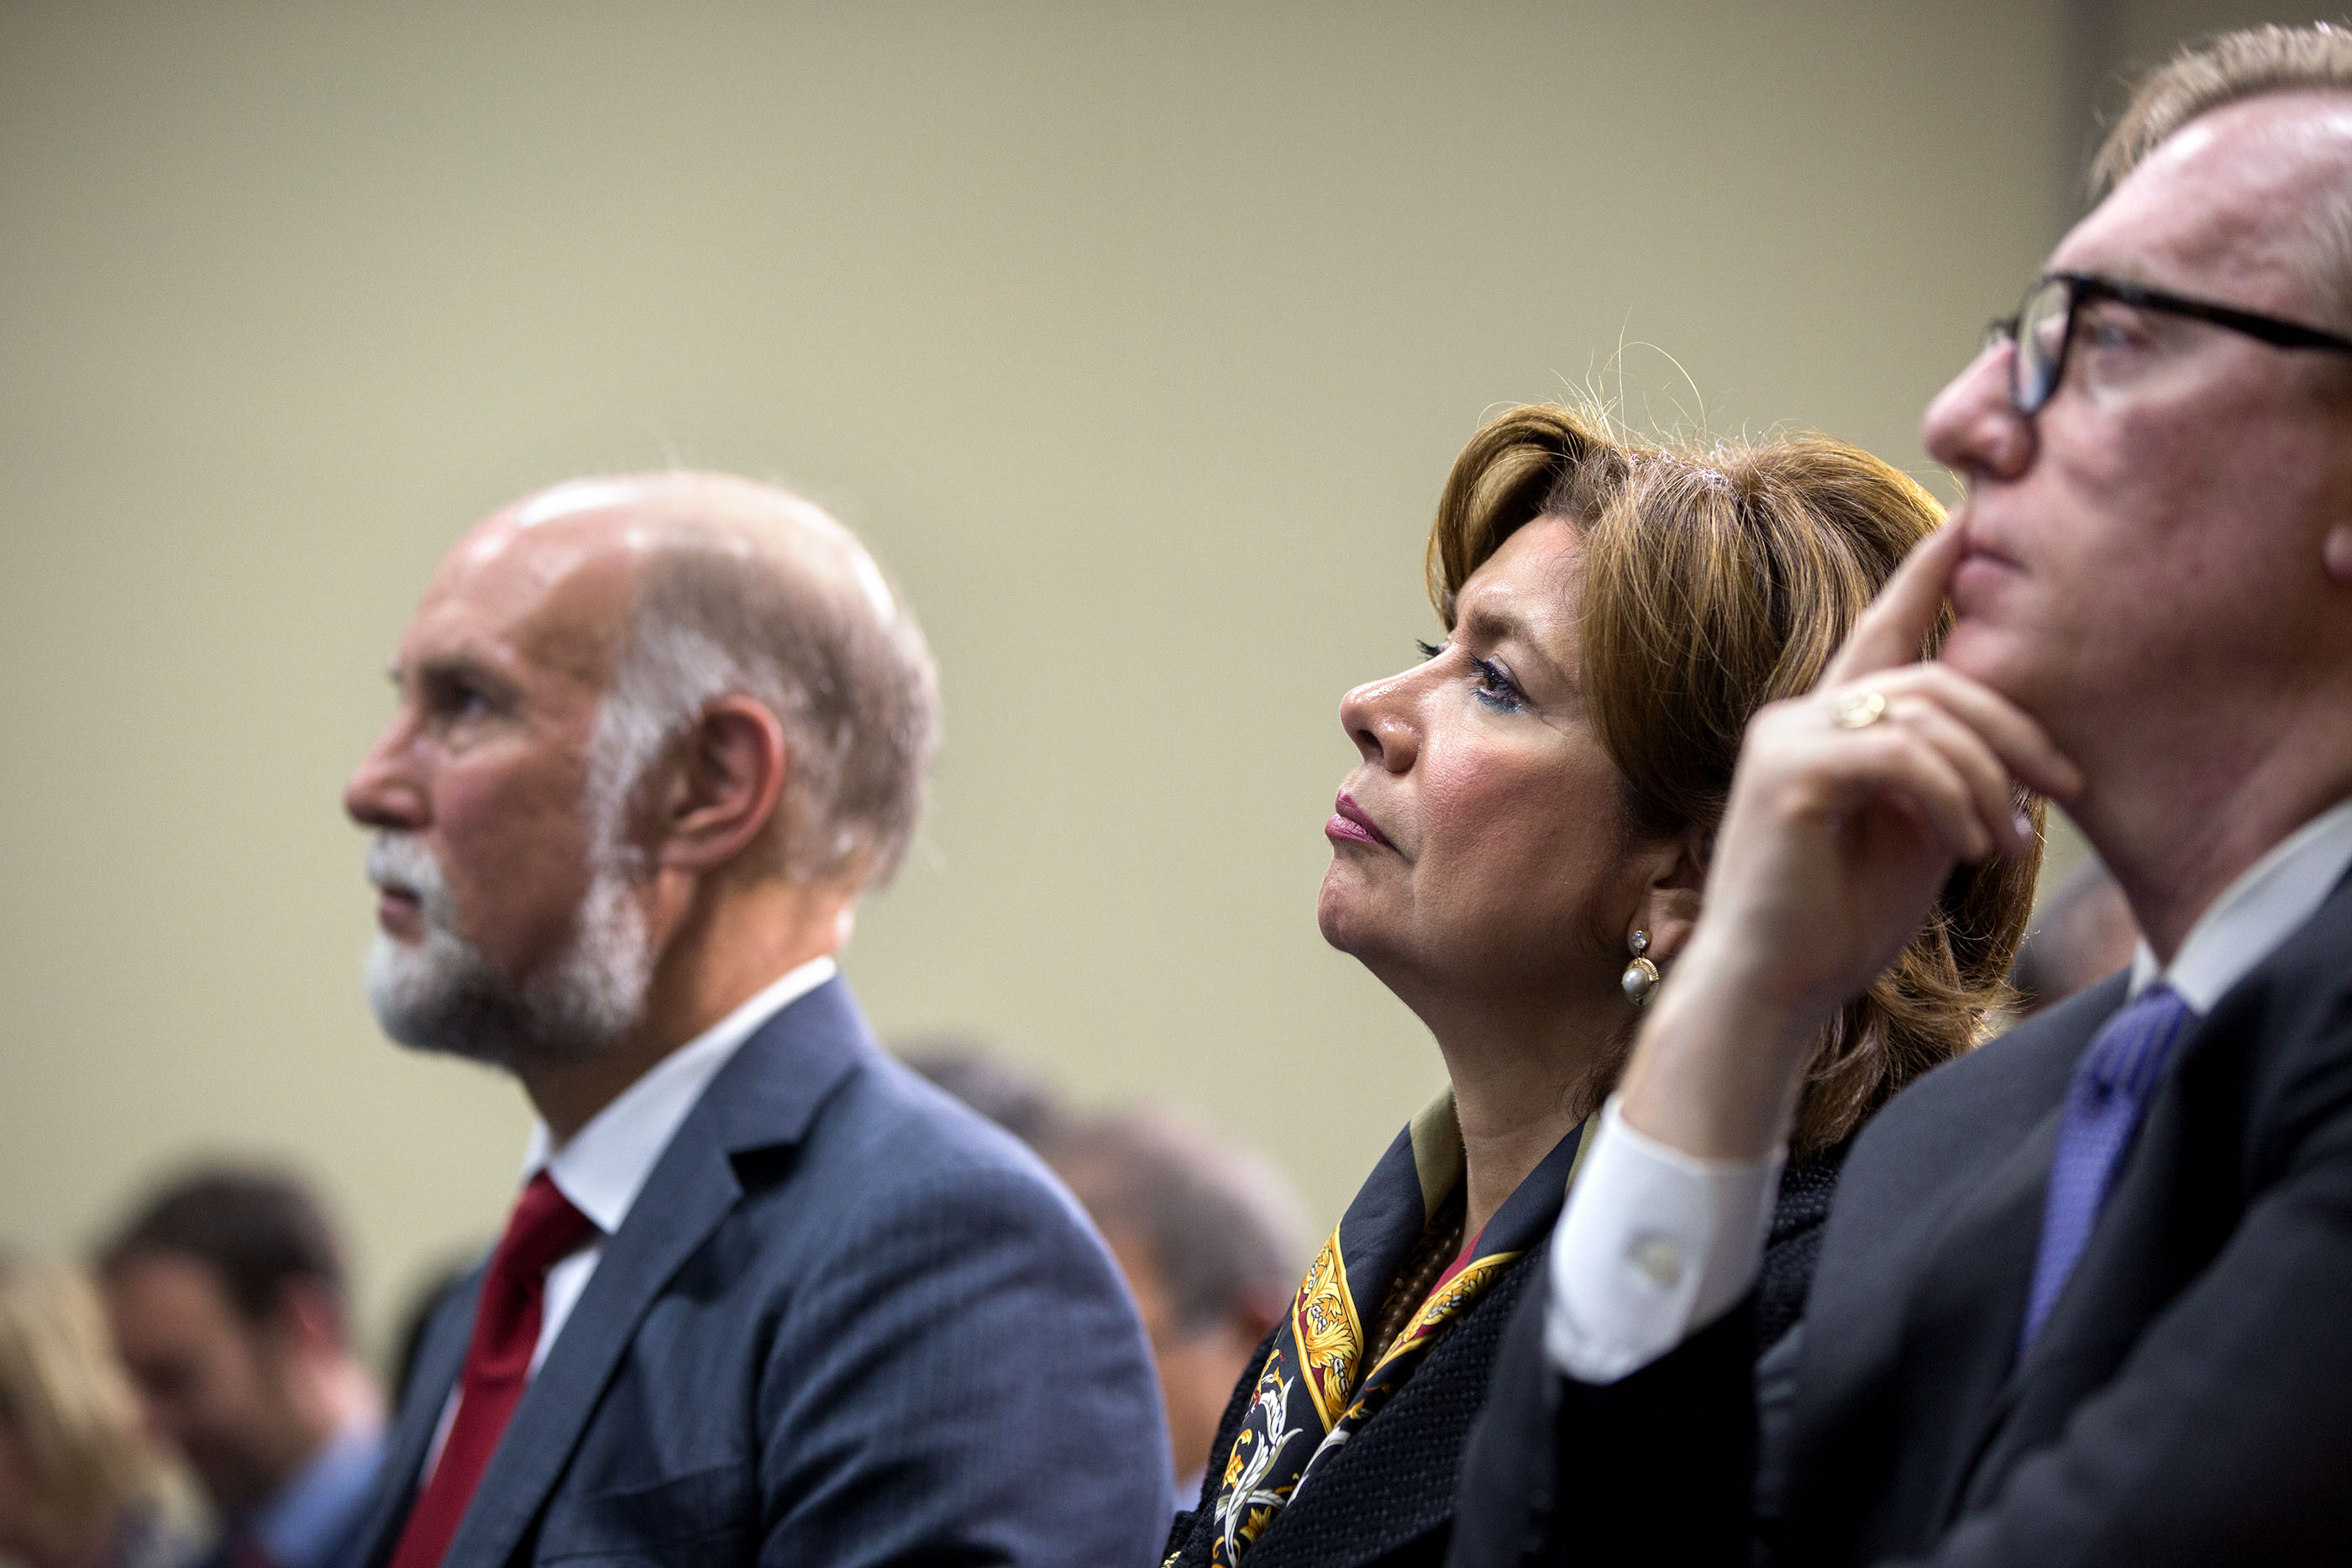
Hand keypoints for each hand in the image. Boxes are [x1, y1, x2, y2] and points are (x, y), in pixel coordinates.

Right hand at [1618, 525, 2081, 1157]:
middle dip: (2012, 727)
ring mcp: (1786, 738)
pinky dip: (1952, 797)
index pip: (1882, 630)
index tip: (1968, 523)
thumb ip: (1949, 778)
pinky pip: (1901, 755)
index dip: (1925, 574)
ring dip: (1988, 778)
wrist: (1771, 990)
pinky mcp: (1788, 773)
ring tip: (2004, 842)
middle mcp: (1797, 716)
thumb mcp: (1916, 835)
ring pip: (1924, 713)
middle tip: (2063, 785)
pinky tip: (1969, 845)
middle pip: (1932, 678)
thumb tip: (2010, 750)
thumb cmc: (1836, 924)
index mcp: (1824, 725)